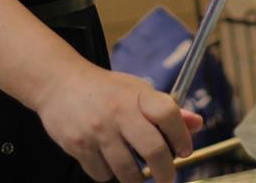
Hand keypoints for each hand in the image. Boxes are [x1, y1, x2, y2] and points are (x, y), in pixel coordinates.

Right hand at [34, 62, 201, 182]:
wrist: (59, 83)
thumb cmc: (104, 90)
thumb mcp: (136, 90)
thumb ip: (165, 109)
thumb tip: (197, 123)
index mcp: (137, 95)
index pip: (169, 114)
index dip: (182, 137)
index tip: (183, 151)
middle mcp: (118, 112)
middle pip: (154, 151)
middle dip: (166, 173)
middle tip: (166, 178)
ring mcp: (97, 130)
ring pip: (128, 172)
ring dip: (135, 178)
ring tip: (134, 170)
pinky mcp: (78, 145)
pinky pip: (102, 175)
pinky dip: (107, 173)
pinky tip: (105, 159)